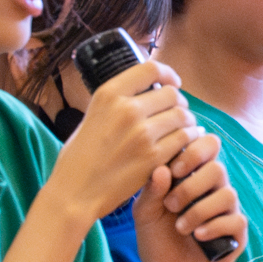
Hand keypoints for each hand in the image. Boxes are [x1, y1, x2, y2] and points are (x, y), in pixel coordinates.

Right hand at [48, 60, 209, 224]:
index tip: (173, 83)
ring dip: (186, 122)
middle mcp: (127, 109)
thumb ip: (117, 102)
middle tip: (176, 114)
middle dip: (178, 103)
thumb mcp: (91, 116)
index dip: (168, 74)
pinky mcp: (153, 157)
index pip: (151, 68)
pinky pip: (184, 139)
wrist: (75, 192)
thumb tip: (145, 91)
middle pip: (172, 94)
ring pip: (182, 116)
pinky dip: (188, 141)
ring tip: (182, 130)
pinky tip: (183, 146)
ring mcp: (142, 133)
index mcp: (109, 94)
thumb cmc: (79, 157)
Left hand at [129, 139, 244, 261]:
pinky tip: (197, 236)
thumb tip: (162, 169)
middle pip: (218, 168)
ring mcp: (227, 210)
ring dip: (199, 210)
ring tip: (179, 228)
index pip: (207, 145)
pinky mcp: (237, 232)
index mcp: (193, 175)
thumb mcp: (145, 214)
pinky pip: (235, 220)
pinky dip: (214, 227)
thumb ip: (151, 190)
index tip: (173, 169)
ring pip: (227, 194)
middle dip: (191, 186)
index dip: (194, 151)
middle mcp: (214, 188)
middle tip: (170, 204)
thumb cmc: (156, 240)